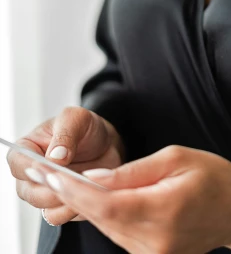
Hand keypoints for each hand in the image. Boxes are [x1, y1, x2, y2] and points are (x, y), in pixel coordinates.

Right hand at [6, 105, 124, 224]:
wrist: (106, 144)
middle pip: (30, 192)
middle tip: (75, 179)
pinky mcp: (60, 207)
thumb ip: (65, 134)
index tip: (51, 167)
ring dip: (68, 200)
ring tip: (87, 185)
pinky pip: (62, 217)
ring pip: (46, 208)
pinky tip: (90, 194)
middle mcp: (30, 176)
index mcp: (27, 149)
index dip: (32, 168)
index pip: (18, 162)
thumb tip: (55, 157)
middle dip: (53, 188)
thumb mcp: (77, 119)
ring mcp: (44, 194)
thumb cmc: (85, 128)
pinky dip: (76, 208)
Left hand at [36, 144, 230, 253]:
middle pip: (103, 220)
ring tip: (67, 183)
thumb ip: (133, 171)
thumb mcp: (176, 158)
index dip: (76, 192)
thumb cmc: (214, 177)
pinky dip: (106, 217)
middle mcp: (156, 241)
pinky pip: (120, 236)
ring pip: (108, 229)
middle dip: (74, 197)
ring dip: (88, 207)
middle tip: (49, 174)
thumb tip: (94, 178)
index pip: (108, 205)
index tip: (53, 175)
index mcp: (165, 210)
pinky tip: (99, 198)